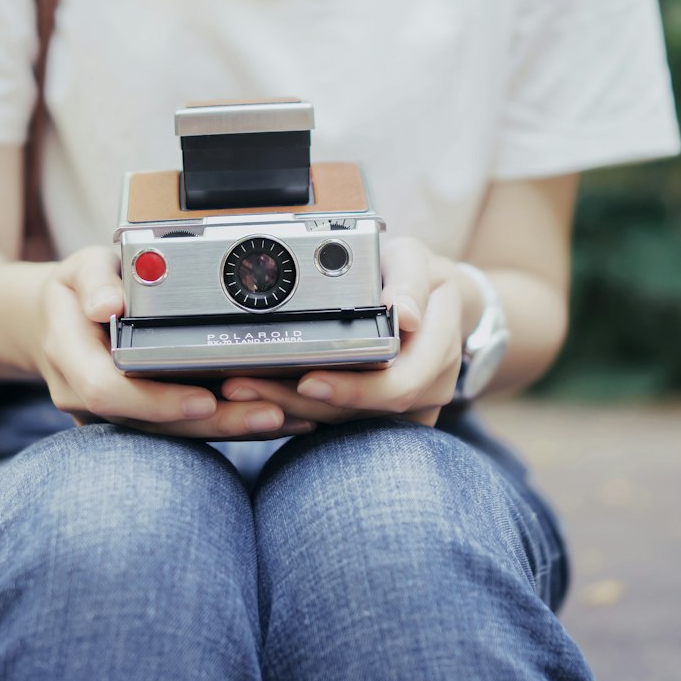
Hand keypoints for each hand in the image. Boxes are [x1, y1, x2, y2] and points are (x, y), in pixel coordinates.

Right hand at [34, 246, 313, 439]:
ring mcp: (114, 413)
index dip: (157, 402)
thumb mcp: (79, 268)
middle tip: (270, 414)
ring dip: (229, 430)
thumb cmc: (75, 291)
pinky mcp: (139, 417)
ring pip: (172, 434)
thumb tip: (106, 303)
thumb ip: (94, 280)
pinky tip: (272, 419)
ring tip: (284, 418)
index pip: (108, 392)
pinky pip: (181, 427)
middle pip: (153, 425)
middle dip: (213, 425)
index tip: (203, 398)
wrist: (54, 321)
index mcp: (71, 357)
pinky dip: (226, 424)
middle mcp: (89, 395)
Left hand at [221, 236, 467, 427]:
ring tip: (241, 390)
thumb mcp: (416, 260)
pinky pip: (345, 420)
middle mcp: (430, 385)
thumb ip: (409, 281)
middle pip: (364, 412)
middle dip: (301, 402)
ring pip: (348, 420)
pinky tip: (265, 398)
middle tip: (247, 387)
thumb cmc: (420, 276)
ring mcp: (412, 405)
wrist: (437, 301)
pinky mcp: (388, 413)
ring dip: (293, 408)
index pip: (399, 384)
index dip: (352, 389)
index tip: (306, 380)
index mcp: (439, 346)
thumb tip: (404, 315)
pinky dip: (305, 410)